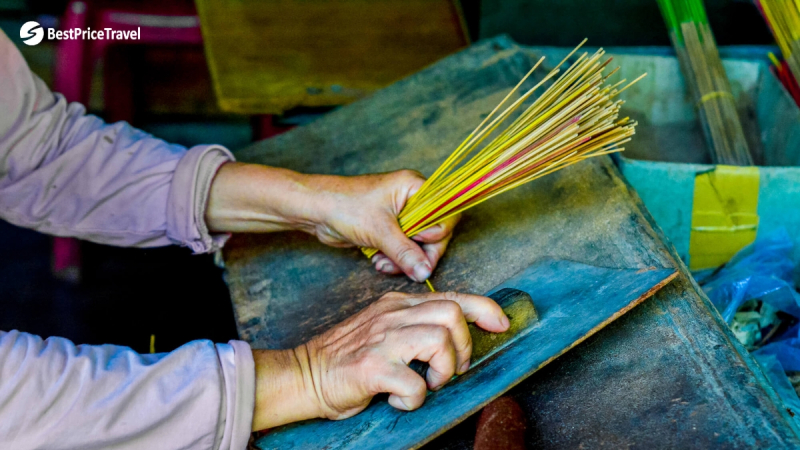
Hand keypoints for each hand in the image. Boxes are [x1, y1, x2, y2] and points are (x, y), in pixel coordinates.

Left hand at [206, 163, 459, 281]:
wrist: (314, 211)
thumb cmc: (345, 207)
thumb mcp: (379, 231)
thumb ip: (406, 252)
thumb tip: (425, 272)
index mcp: (414, 187)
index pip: (445, 213)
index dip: (436, 234)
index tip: (419, 243)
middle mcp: (411, 199)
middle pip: (434, 233)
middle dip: (418, 253)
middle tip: (407, 266)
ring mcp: (401, 215)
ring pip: (418, 245)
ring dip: (404, 260)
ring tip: (384, 264)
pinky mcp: (389, 229)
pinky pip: (403, 249)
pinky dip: (394, 260)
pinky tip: (379, 263)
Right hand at [250, 291, 508, 429]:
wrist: (302, 374)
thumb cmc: (346, 358)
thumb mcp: (382, 328)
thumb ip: (413, 324)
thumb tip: (453, 336)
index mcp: (397, 305)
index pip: (451, 297)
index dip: (484, 308)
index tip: (502, 323)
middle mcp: (392, 316)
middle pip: (452, 315)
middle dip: (463, 348)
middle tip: (448, 371)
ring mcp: (382, 340)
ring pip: (439, 341)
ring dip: (443, 371)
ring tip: (426, 384)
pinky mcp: (372, 367)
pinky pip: (415, 384)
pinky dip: (414, 399)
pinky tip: (398, 399)